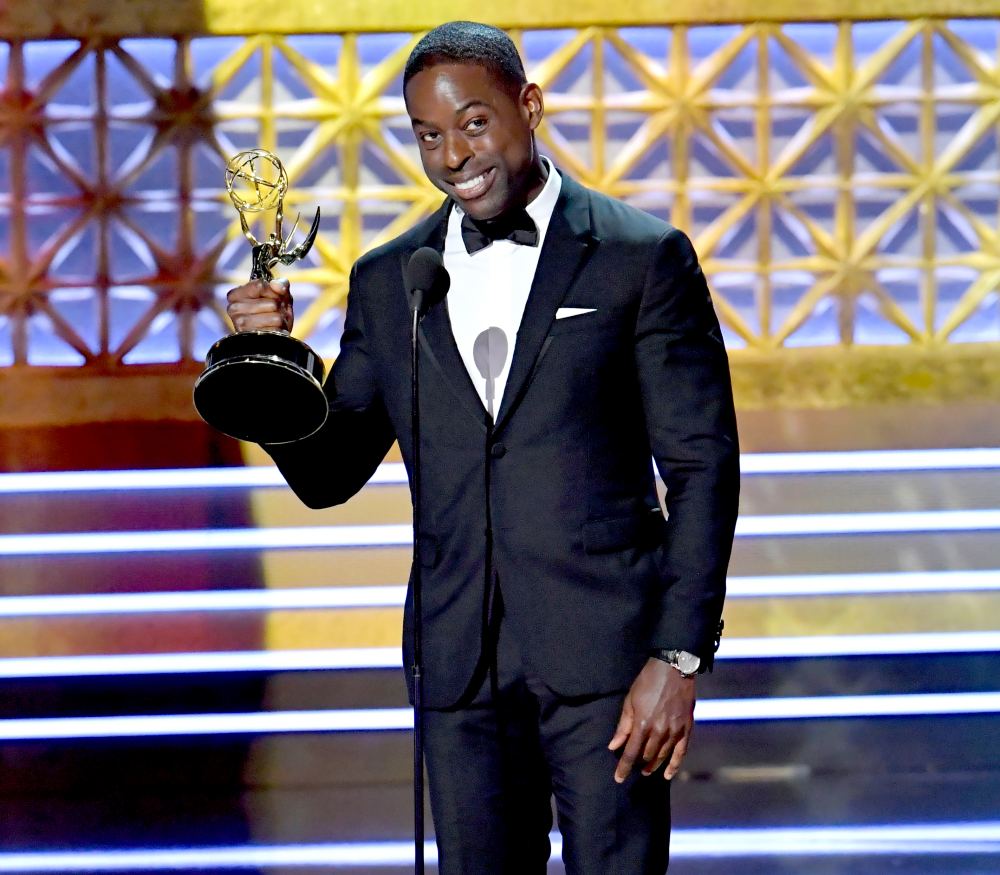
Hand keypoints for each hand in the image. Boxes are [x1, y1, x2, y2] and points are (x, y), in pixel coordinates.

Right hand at [226, 278, 292, 333]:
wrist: (273, 336)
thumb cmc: (274, 312)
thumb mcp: (280, 294)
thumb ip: (281, 284)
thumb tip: (275, 285)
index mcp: (235, 295)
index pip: (260, 286)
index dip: (274, 292)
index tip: (275, 296)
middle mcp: (233, 309)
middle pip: (272, 303)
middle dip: (279, 308)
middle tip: (275, 312)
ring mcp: (241, 324)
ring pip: (275, 317)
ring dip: (281, 320)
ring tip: (275, 321)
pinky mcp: (251, 337)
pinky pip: (276, 330)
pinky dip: (280, 331)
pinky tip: (273, 331)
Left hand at [608, 657, 694, 782]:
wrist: (674, 669)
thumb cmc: (647, 682)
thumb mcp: (630, 701)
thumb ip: (623, 726)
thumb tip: (614, 746)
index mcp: (642, 724)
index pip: (631, 753)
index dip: (624, 767)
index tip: (618, 779)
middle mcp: (659, 731)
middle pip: (647, 756)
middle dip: (638, 764)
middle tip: (632, 767)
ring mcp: (674, 731)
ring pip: (662, 756)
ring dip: (653, 765)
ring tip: (645, 770)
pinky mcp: (686, 729)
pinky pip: (681, 752)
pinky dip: (674, 765)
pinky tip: (667, 775)